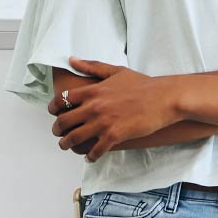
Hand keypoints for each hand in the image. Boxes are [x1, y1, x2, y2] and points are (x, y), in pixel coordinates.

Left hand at [54, 58, 185, 160]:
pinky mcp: (114, 136)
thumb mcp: (115, 71)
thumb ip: (92, 66)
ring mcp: (103, 123)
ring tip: (67, 146)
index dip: (54, 108)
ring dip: (67, 144)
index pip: (62, 99)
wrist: (163, 98)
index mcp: (92, 90)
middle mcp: (94, 107)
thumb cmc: (142, 84)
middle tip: (58, 133)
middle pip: (63, 121)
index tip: (54, 113)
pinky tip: (90, 157)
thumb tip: (72, 60)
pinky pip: (95, 150)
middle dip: (57, 130)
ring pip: (74, 138)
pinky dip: (90, 156)